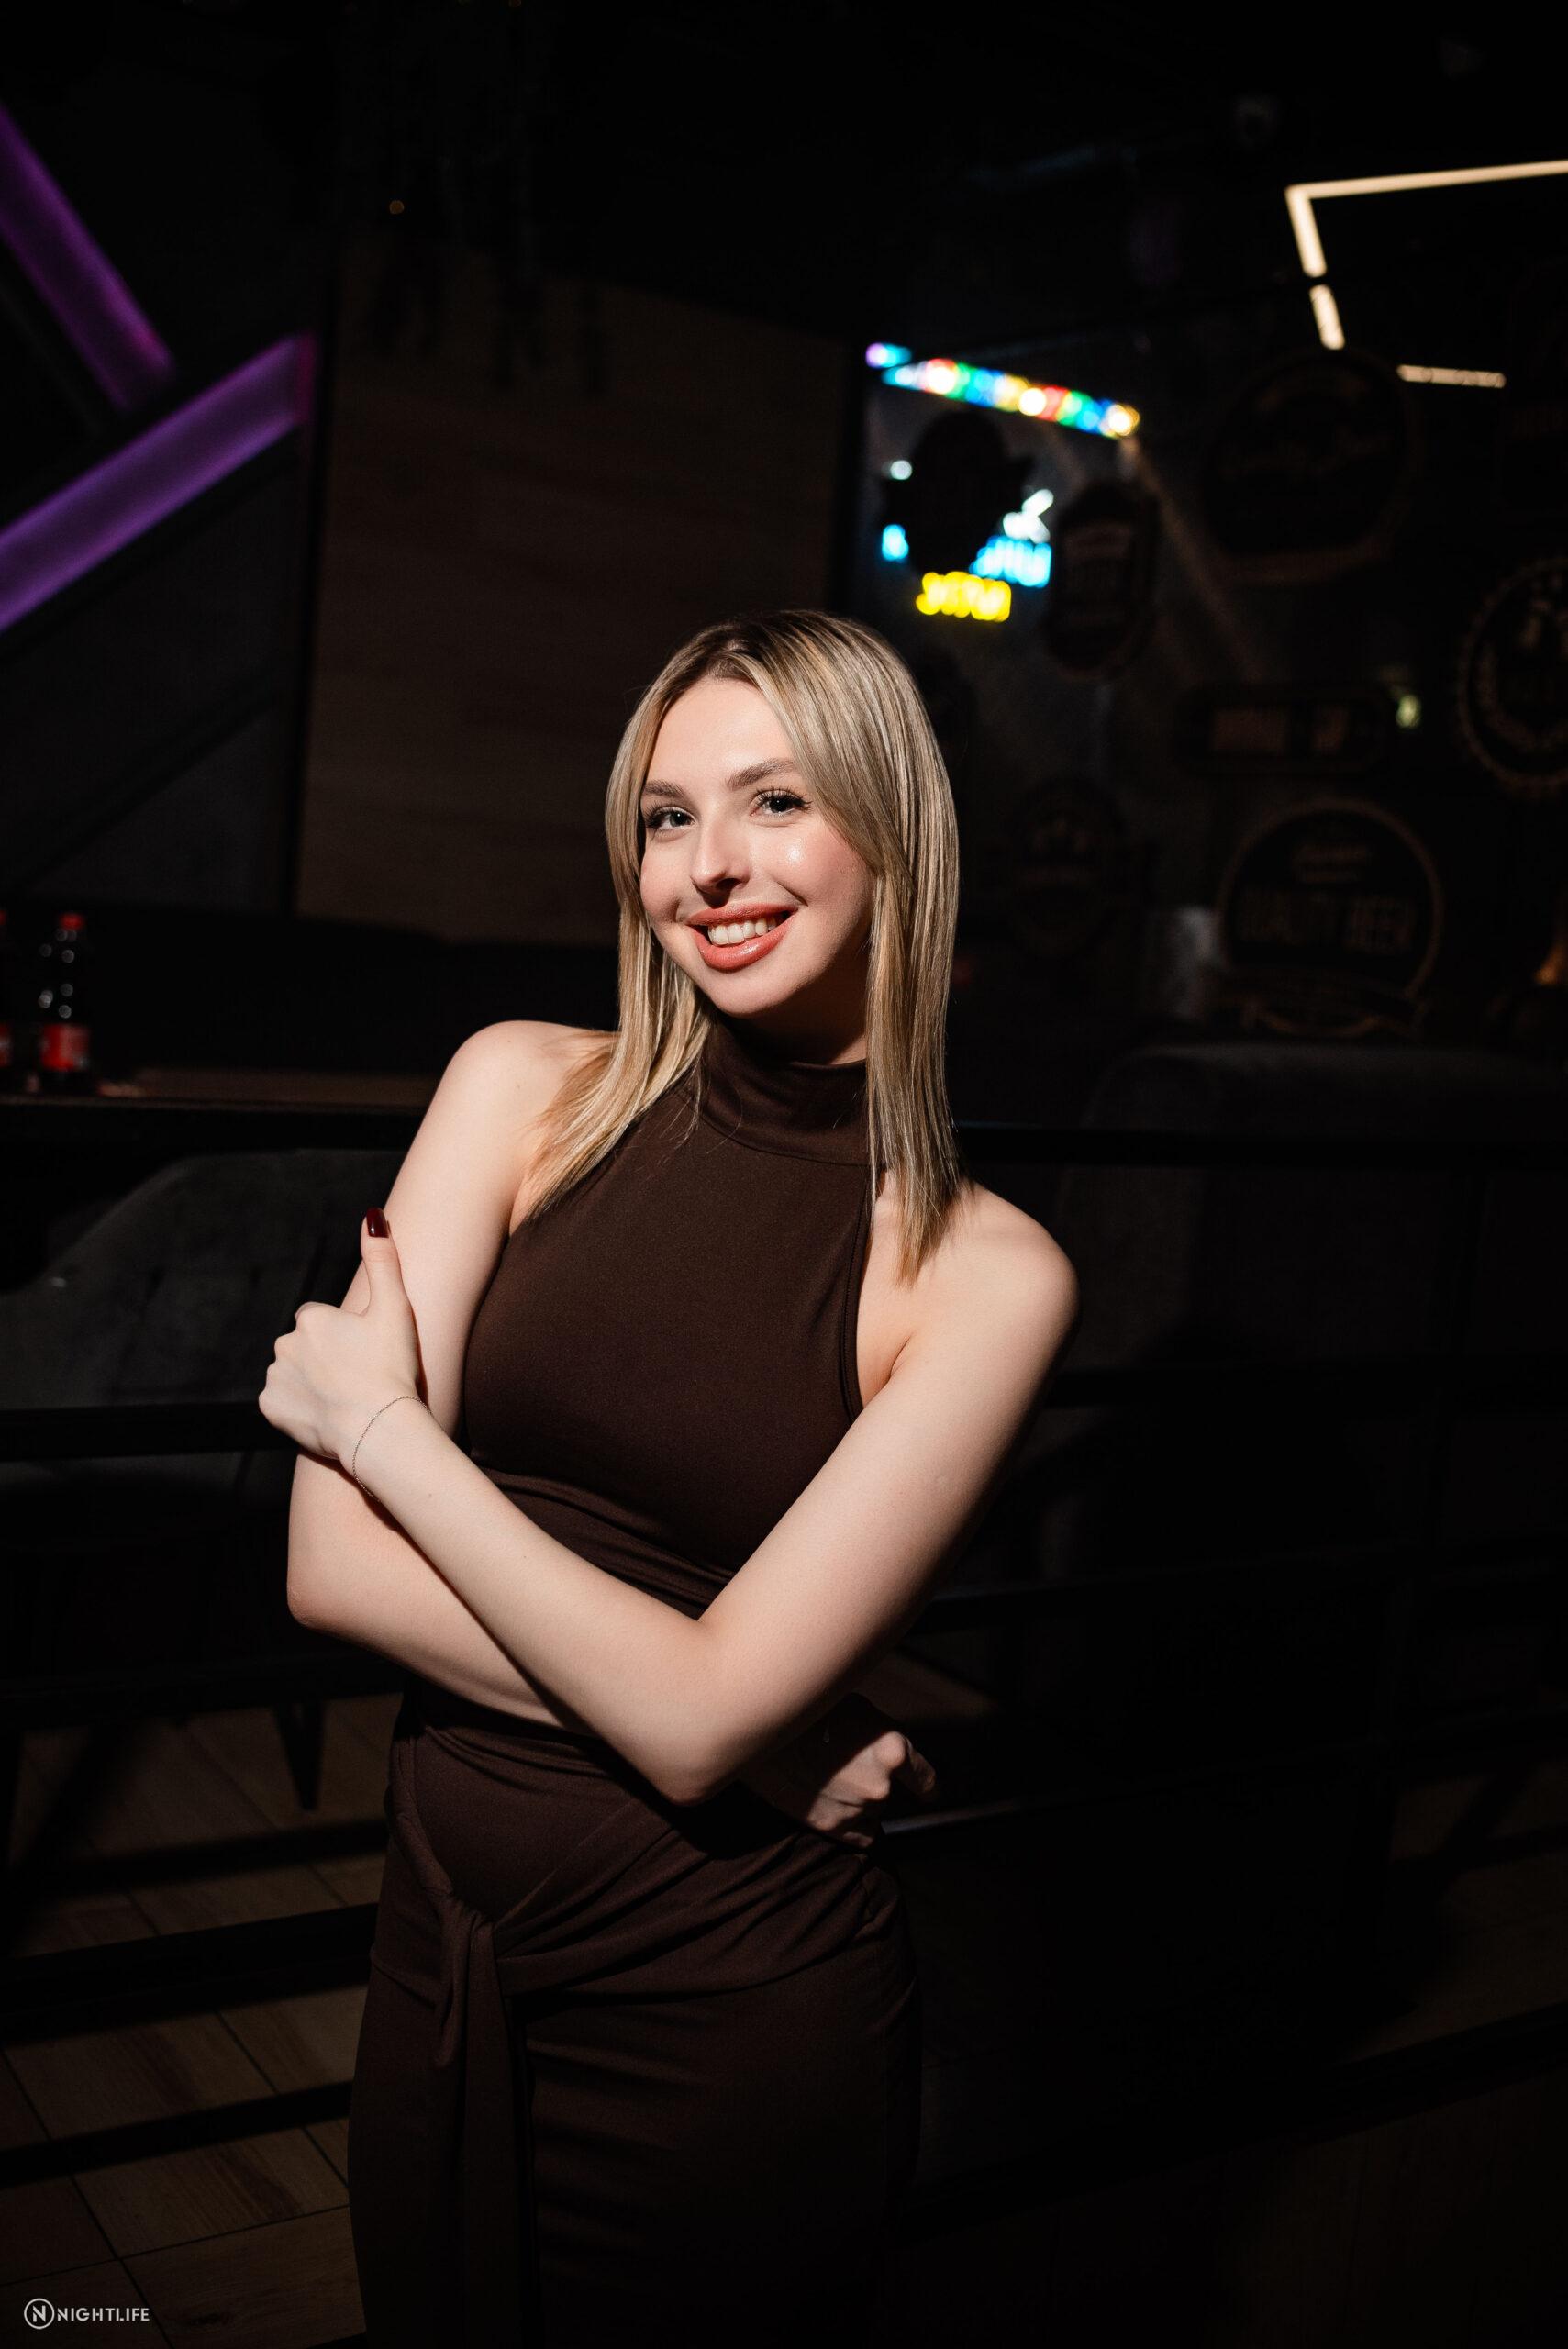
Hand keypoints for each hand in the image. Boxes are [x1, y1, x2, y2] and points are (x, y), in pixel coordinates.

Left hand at [258, 1211, 424, 1469]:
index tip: (365, 1353)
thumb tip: (372, 1215)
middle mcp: (285, 1343)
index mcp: (311, 1318)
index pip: (321, 1320)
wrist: (378, 1429)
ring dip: (311, 1382)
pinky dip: (298, 1408)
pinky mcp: (270, 1409)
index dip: (345, 1337)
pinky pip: (281, 1403)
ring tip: (345, 1399)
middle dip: (324, 1358)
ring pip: (292, 1374)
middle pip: (304, 1346)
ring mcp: (275, 1378)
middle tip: (358, 1377)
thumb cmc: (391, 1367)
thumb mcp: (395, 1307)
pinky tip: (325, 1414)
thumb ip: (382, 1259)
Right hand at [736, 1692, 939, 1848]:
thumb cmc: (811, 1710)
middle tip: (845, 1763)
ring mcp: (856, 1810)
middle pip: (888, 1793)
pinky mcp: (832, 1827)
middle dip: (873, 1781)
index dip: (926, 1785)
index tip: (928, 1792)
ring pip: (870, 1812)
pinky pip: (859, 1836)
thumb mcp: (858, 1709)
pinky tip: (834, 1804)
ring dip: (857, 1800)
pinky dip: (852, 1825)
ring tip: (828, 1777)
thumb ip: (880, 1733)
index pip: (925, 1780)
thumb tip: (888, 1748)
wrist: (765, 1730)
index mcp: (892, 1751)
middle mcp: (880, 1786)